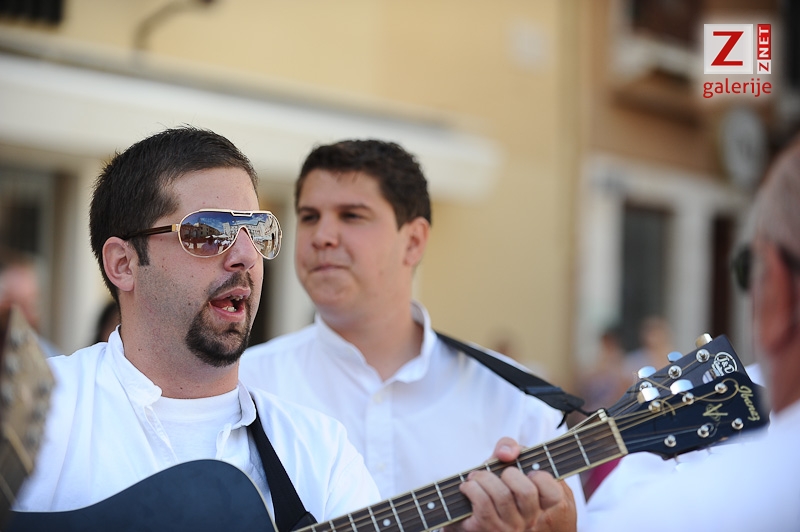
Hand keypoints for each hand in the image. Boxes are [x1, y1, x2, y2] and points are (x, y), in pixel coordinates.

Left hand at [443, 437, 576, 531]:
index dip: (541, 477)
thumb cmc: (490, 485)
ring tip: (476, 478)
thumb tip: (506, 453)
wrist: (465, 511)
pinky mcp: (487, 530)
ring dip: (483, 478)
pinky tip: (467, 487)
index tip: (526, 472)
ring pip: (502, 495)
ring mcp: (509, 528)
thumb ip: (509, 447)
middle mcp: (527, 520)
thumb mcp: (503, 463)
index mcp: (538, 504)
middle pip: (526, 492)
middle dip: (508, 473)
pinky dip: (471, 488)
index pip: (553, 494)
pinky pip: (482, 503)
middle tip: (497, 474)